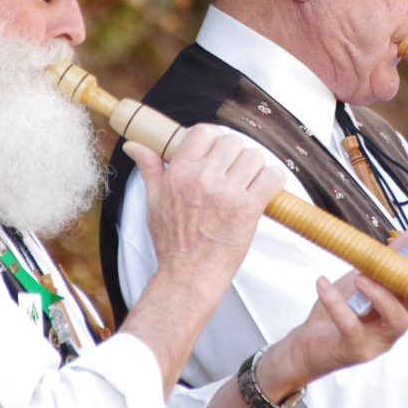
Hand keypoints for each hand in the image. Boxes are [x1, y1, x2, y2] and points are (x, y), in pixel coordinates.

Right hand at [128, 124, 283, 294]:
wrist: (188, 276)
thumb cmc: (172, 242)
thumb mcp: (154, 201)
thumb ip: (150, 168)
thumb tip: (135, 146)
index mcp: (180, 173)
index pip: (204, 131)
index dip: (214, 139)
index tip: (217, 153)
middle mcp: (202, 178)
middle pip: (233, 142)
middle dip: (236, 156)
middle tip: (234, 174)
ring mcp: (226, 193)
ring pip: (255, 157)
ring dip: (256, 169)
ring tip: (248, 185)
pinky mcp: (247, 208)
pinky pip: (272, 177)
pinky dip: (273, 181)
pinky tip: (263, 192)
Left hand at [252, 226, 407, 399]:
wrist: (308, 344)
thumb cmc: (340, 310)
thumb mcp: (363, 278)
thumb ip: (386, 261)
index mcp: (401, 306)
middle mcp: (396, 324)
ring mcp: (378, 340)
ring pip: (397, 320)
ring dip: (383, 294)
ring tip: (361, 278)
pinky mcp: (355, 350)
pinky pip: (351, 327)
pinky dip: (337, 304)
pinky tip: (323, 283)